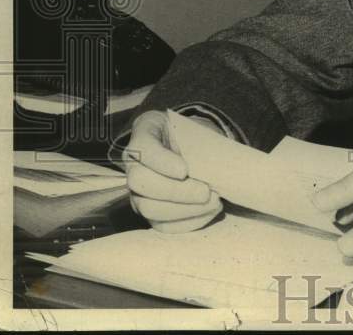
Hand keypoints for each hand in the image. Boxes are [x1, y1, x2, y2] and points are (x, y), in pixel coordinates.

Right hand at [123, 110, 222, 232]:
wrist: (196, 148)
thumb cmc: (195, 135)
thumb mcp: (199, 127)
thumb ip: (203, 141)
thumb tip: (218, 164)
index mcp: (145, 134)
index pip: (143, 149)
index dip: (161, 162)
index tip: (185, 171)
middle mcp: (134, 165)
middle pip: (141, 183)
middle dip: (175, 192)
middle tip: (206, 192)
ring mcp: (139, 192)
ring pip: (149, 208)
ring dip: (185, 210)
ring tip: (214, 202)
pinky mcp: (152, 213)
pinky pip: (163, 225)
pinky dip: (189, 221)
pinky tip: (210, 211)